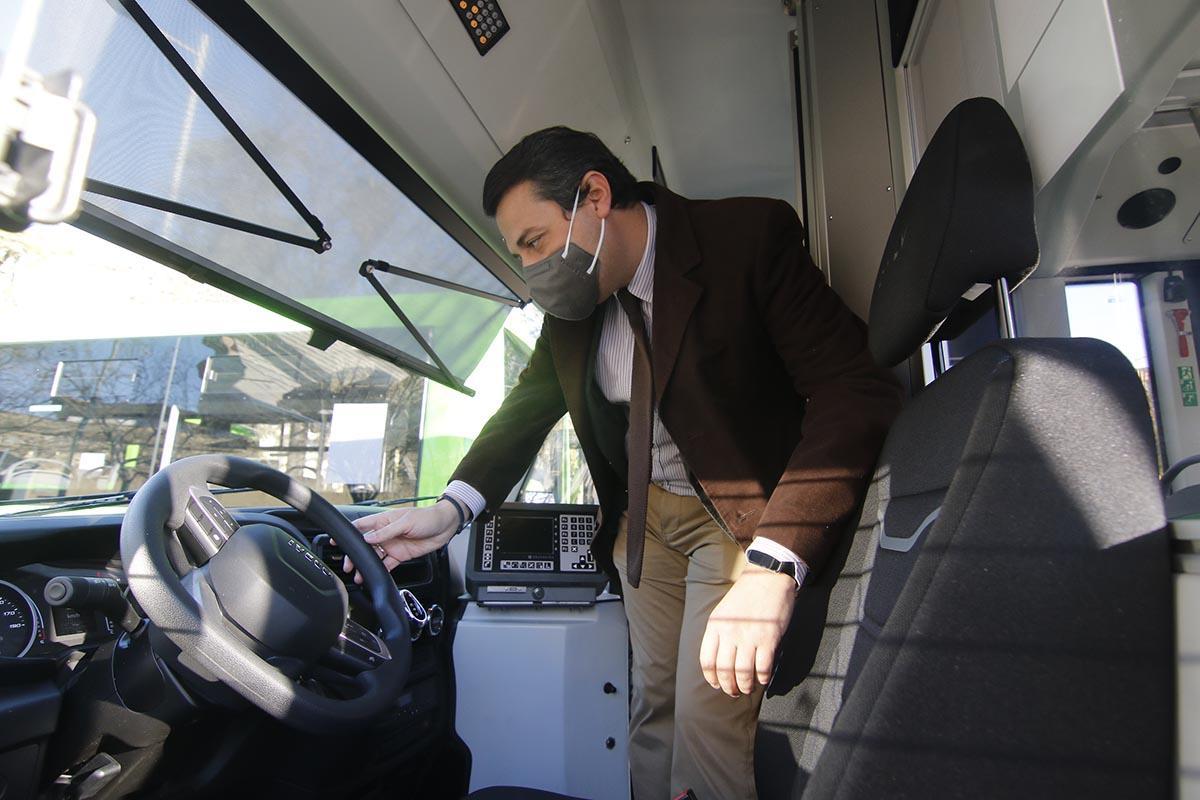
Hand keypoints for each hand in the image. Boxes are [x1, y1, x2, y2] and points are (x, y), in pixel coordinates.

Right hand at [336, 501, 461, 583]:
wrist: (445, 526)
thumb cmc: (427, 518)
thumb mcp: (406, 522)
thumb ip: (386, 531)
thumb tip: (368, 538)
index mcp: (384, 521)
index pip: (361, 526)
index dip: (349, 533)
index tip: (336, 541)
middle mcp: (386, 533)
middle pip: (365, 545)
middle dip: (355, 555)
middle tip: (348, 565)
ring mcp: (392, 545)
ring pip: (374, 557)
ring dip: (366, 565)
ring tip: (358, 575)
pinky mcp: (400, 555)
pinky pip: (387, 564)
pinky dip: (380, 570)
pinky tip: (373, 576)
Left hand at [700, 566, 796, 696]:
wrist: (768, 577)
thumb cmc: (745, 595)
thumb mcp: (723, 612)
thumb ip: (719, 634)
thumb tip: (719, 661)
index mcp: (715, 626)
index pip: (707, 661)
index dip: (712, 678)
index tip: (717, 684)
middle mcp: (730, 633)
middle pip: (724, 671)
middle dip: (729, 687)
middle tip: (734, 692)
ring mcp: (749, 637)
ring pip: (743, 674)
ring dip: (745, 686)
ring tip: (748, 689)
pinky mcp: (769, 638)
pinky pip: (764, 667)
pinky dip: (763, 678)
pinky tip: (763, 678)